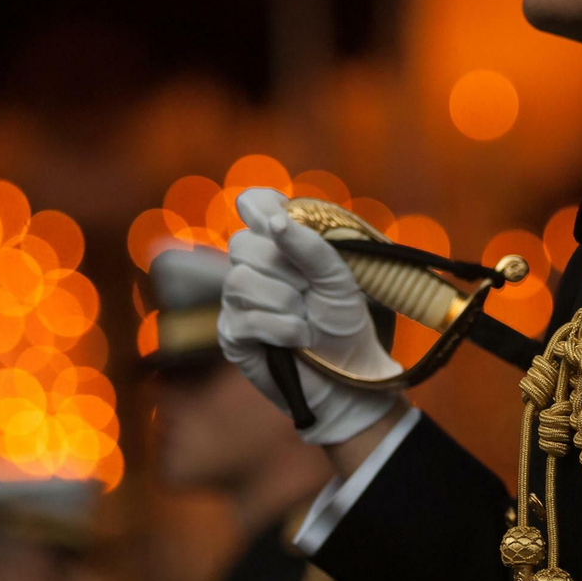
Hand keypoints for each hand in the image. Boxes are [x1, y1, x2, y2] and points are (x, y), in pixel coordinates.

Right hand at [217, 187, 401, 444]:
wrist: (349, 376)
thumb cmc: (344, 321)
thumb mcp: (338, 277)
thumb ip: (312, 246)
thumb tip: (277, 222)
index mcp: (279, 242)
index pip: (254, 203)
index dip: (260, 207)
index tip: (280, 224)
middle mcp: (252, 265)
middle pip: (242, 244)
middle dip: (284, 269)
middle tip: (310, 290)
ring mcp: (237, 301)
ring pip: (238, 281)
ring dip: (284, 301)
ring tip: (306, 318)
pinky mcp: (232, 335)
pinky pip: (244, 318)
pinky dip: (281, 328)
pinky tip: (299, 339)